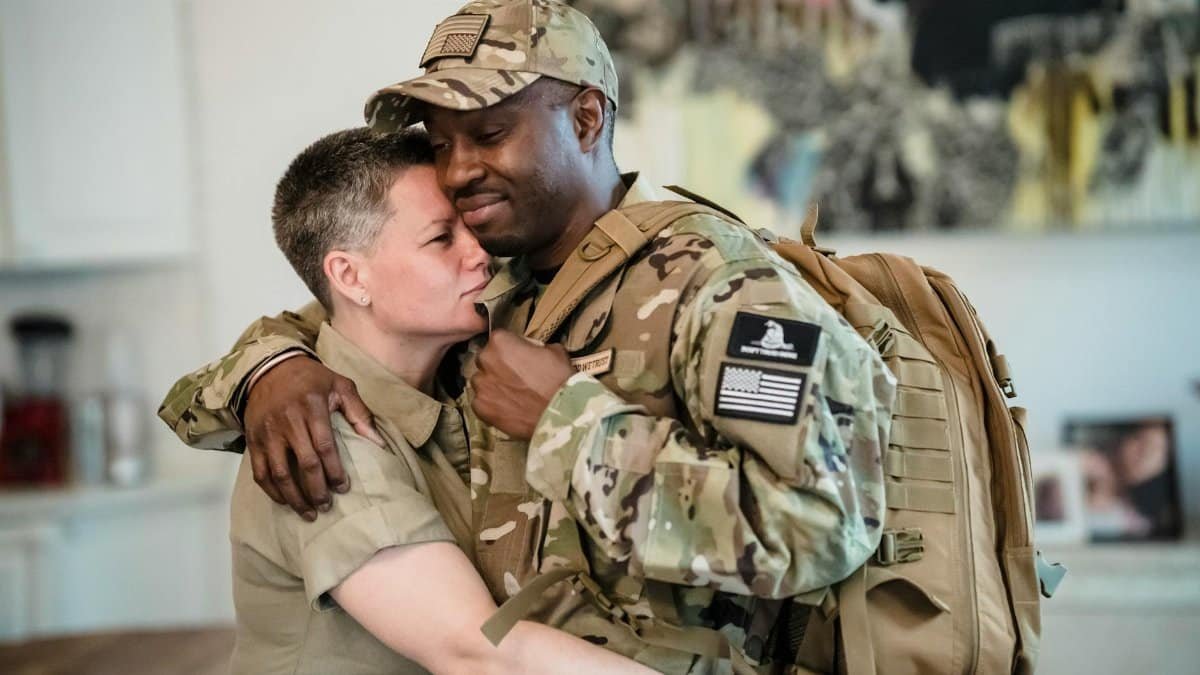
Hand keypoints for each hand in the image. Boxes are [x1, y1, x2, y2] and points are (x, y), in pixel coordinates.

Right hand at [244, 355, 380, 519]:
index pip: (325, 446)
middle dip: (317, 490)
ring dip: (294, 497)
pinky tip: (285, 501)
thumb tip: (379, 444)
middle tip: (327, 506)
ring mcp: (268, 432)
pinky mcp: (253, 440)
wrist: (271, 367)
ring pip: (280, 473)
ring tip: (308, 512)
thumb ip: (360, 413)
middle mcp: (288, 421)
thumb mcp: (341, 385)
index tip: (343, 488)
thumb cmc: (312, 379)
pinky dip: (272, 491)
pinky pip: (260, 472)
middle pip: (304, 464)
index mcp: (312, 407)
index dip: (335, 471)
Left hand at [469, 330, 575, 440]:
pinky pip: (482, 402)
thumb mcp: (554, 351)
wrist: (559, 413)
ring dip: (493, 386)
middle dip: (498, 367)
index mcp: (500, 341)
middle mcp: (485, 360)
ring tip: (513, 395)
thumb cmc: (558, 380)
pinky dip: (492, 405)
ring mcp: (481, 385)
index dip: (510, 348)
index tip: (519, 357)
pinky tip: (508, 408)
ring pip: (482, 382)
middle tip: (516, 377)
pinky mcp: (480, 407)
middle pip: (487, 360)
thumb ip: (536, 347)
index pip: (499, 339)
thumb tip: (534, 352)